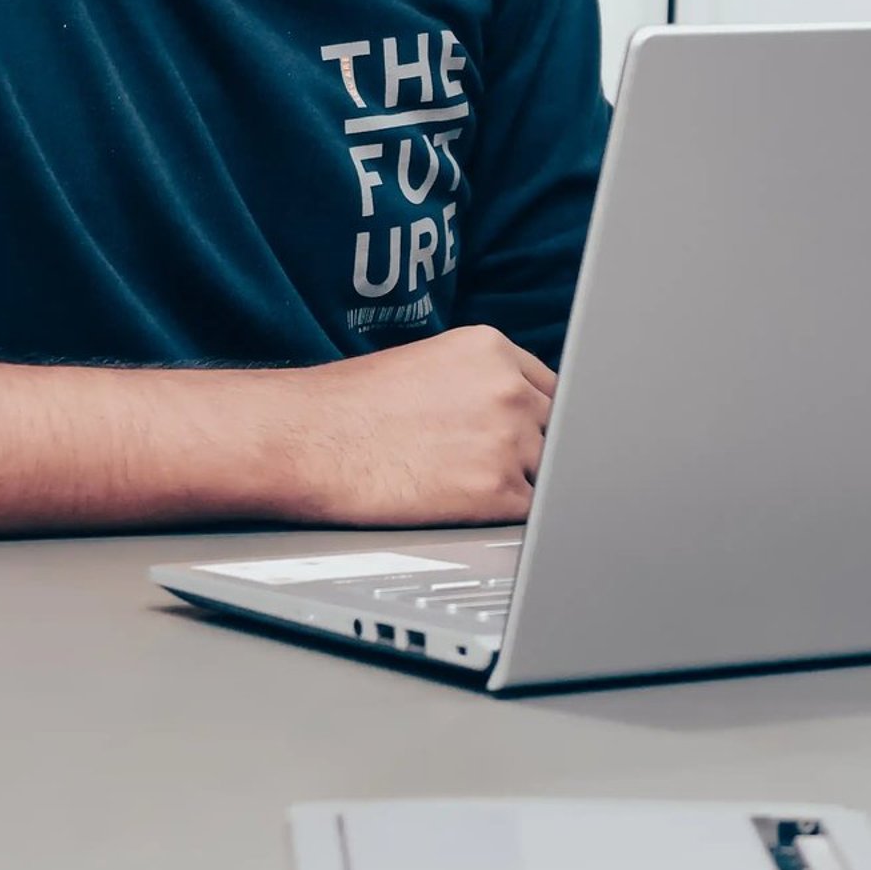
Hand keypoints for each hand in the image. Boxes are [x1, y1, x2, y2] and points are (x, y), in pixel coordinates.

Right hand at [284, 324, 555, 527]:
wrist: (313, 440)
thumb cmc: (351, 406)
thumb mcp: (427, 363)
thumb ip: (480, 380)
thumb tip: (513, 412)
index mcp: (491, 349)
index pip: (551, 387)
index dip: (540, 417)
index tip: (533, 436)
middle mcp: (508, 389)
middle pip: (558, 428)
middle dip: (538, 451)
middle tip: (500, 469)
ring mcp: (508, 440)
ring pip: (550, 473)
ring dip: (526, 487)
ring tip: (481, 492)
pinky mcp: (497, 492)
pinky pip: (532, 514)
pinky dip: (511, 520)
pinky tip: (478, 516)